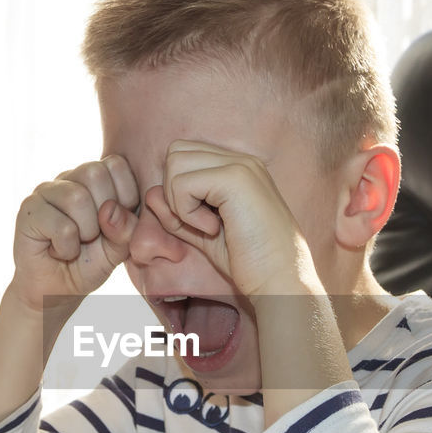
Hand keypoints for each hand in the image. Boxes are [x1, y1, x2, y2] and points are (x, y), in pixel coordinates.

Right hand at [10, 155, 138, 311]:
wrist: (57, 290)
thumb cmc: (89, 263)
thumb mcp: (119, 248)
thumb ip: (127, 228)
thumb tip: (111, 209)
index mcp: (95, 179)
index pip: (116, 164)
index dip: (126, 196)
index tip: (115, 223)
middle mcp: (69, 178)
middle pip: (95, 174)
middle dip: (103, 214)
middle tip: (93, 236)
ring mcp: (46, 191)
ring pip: (77, 198)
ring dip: (85, 232)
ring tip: (76, 244)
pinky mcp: (28, 210)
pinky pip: (61, 225)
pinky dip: (67, 248)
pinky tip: (58, 251)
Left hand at [147, 140, 319, 297]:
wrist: (281, 280)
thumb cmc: (249, 262)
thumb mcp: (204, 233)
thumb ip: (178, 212)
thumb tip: (151, 194)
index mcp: (238, 167)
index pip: (185, 155)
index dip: (178, 190)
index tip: (200, 223)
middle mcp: (241, 159)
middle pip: (176, 151)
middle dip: (173, 191)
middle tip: (198, 223)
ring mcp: (241, 165)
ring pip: (175, 162)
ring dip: (179, 200)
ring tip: (208, 226)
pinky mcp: (236, 178)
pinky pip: (183, 183)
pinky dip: (187, 211)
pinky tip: (214, 229)